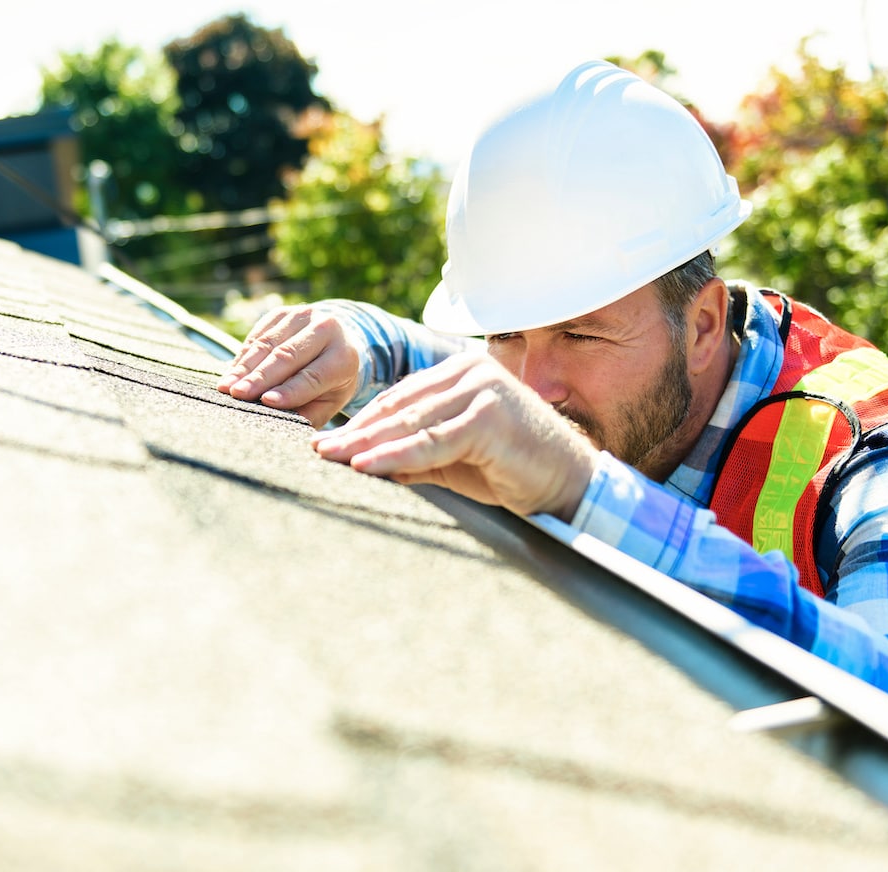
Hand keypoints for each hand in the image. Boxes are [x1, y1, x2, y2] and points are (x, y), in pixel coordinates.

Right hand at [217, 304, 362, 426]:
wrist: (336, 343)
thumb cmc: (331, 383)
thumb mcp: (329, 401)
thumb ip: (309, 412)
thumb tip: (283, 422)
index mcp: (343, 357)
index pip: (313, 376)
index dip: (289, 390)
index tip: (266, 402)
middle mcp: (326, 329)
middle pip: (287, 356)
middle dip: (260, 377)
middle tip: (238, 394)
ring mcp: (302, 316)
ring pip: (268, 343)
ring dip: (245, 366)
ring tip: (226, 386)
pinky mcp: (282, 312)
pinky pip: (258, 335)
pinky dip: (243, 355)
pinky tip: (231, 373)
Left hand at [312, 352, 597, 521]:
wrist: (568, 483)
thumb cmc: (513, 470)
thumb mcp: (453, 459)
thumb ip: (414, 454)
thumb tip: (365, 462)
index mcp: (461, 373)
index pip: (400, 397)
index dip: (362, 421)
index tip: (329, 442)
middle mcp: (470, 372)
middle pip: (400, 406)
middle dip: (356, 431)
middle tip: (319, 450)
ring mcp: (482, 391)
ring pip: (411, 422)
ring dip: (368, 443)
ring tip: (333, 458)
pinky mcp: (489, 418)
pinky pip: (432, 442)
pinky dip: (397, 455)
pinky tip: (367, 465)